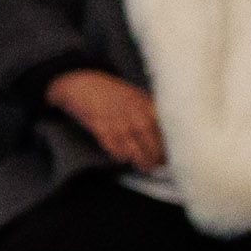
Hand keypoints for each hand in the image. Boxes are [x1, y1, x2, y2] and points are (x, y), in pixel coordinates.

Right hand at [49, 69, 163, 170]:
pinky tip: (124, 158)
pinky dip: (119, 153)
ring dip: (139, 158)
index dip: (165, 140)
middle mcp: (128, 108)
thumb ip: (148, 108)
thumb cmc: (110, 92)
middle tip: (158, 163)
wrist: (81, 84)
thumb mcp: (133, 94)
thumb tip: (165, 129)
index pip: (159, 123)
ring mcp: (113, 117)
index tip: (169, 152)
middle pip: (146, 133)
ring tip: (145, 166)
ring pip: (130, 142)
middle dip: (154, 152)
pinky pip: (111, 144)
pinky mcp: (98, 125)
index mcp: (141, 100)